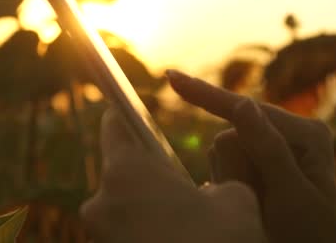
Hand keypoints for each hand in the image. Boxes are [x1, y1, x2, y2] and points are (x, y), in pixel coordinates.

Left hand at [81, 108, 264, 242]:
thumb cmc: (222, 242)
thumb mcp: (235, 197)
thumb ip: (221, 172)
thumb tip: (216, 173)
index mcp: (126, 173)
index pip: (115, 125)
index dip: (126, 112)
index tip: (130, 107)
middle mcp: (101, 203)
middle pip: (121, 170)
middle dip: (149, 172)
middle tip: (180, 180)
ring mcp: (100, 237)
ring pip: (124, 205)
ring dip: (149, 204)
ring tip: (187, 216)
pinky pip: (126, 231)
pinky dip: (146, 228)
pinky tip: (177, 234)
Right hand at [167, 70, 335, 242]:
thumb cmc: (308, 236)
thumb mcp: (292, 196)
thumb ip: (269, 150)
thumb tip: (243, 103)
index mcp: (306, 133)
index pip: (246, 110)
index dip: (205, 94)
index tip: (171, 77)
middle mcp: (288, 134)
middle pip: (230, 136)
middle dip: (234, 171)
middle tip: (259, 205)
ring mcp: (270, 149)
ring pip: (221, 152)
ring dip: (231, 181)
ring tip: (260, 207)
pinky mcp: (256, 164)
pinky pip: (222, 166)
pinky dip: (228, 186)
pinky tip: (250, 203)